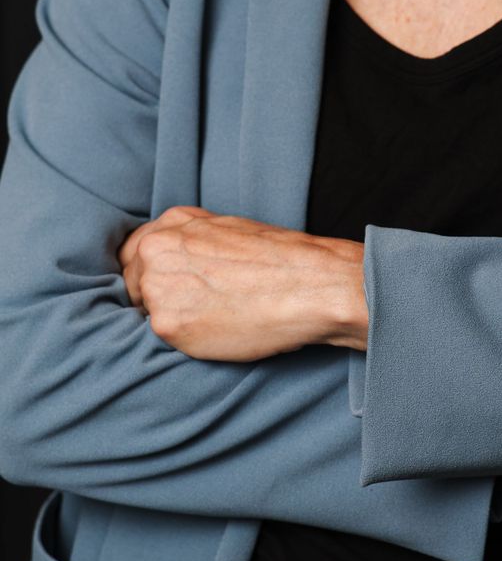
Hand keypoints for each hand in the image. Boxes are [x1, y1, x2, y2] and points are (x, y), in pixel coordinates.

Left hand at [117, 206, 367, 360]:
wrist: (310, 285)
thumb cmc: (280, 259)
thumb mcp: (229, 229)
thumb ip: (191, 239)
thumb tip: (170, 259)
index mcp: (174, 222)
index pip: (133, 252)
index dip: (149, 272)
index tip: (169, 285)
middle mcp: (157, 249)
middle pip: (131, 282)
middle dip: (152, 296)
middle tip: (193, 306)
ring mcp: (158, 287)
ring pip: (144, 312)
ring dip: (168, 317)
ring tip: (210, 318)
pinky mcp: (167, 324)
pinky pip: (161, 337)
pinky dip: (183, 338)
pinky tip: (214, 330)